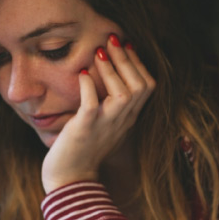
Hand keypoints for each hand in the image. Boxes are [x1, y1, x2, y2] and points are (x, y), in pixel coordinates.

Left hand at [41, 35, 154, 193]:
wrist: (71, 181)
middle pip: (140, 85)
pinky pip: (92, 105)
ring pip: (124, 93)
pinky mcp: (85, 129)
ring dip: (111, 69)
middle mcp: (122, 121)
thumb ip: (110, 105)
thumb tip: (103, 76)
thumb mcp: (105, 125)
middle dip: (127, 58)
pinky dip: (89, 87)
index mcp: (128, 119)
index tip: (126, 45)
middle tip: (112, 38)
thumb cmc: (83, 151)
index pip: (147, 86)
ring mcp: (105, 125)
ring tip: (98, 51)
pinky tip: (82, 75)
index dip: (139, 63)